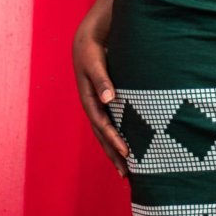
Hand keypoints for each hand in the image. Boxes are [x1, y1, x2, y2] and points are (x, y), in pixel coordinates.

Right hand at [72, 20, 128, 177]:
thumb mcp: (95, 61)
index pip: (103, 126)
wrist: (86, 40)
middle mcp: (93, 106)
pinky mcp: (105, 101)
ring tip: (127, 170)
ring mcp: (98, 105)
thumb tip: (109, 99)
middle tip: (127, 174)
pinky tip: (128, 145)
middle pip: (103, 136)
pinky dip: (118, 135)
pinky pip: (111, 122)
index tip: (127, 154)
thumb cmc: (92, 50)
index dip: (115, 140)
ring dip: (115, 149)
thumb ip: (102, 79)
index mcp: (89, 100)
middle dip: (113, 154)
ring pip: (106, 133)